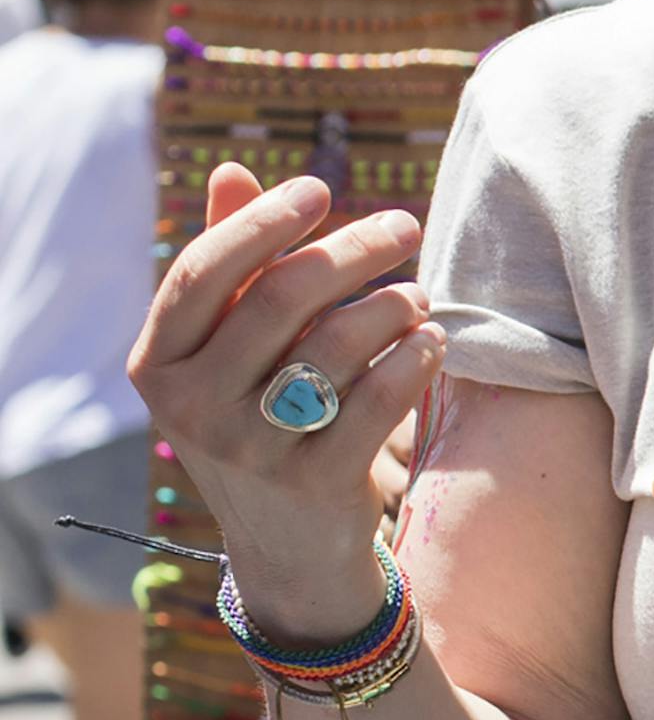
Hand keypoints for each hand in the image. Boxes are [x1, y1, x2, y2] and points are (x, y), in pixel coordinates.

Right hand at [129, 166, 445, 639]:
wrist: (290, 549)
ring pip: (335, 344)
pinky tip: (430, 341)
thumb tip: (231, 170)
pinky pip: (378, 398)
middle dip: (353, 249)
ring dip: (391, 304)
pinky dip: (414, 358)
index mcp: (157, 364)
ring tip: (415, 298)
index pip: (203, 271)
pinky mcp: (314, 484)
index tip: (319, 187)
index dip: (262, 221)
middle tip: (404, 225)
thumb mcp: (229, 351)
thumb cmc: (261, 418)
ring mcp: (250, 451)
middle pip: (281, 298)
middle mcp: (191, 409)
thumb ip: (233, 265)